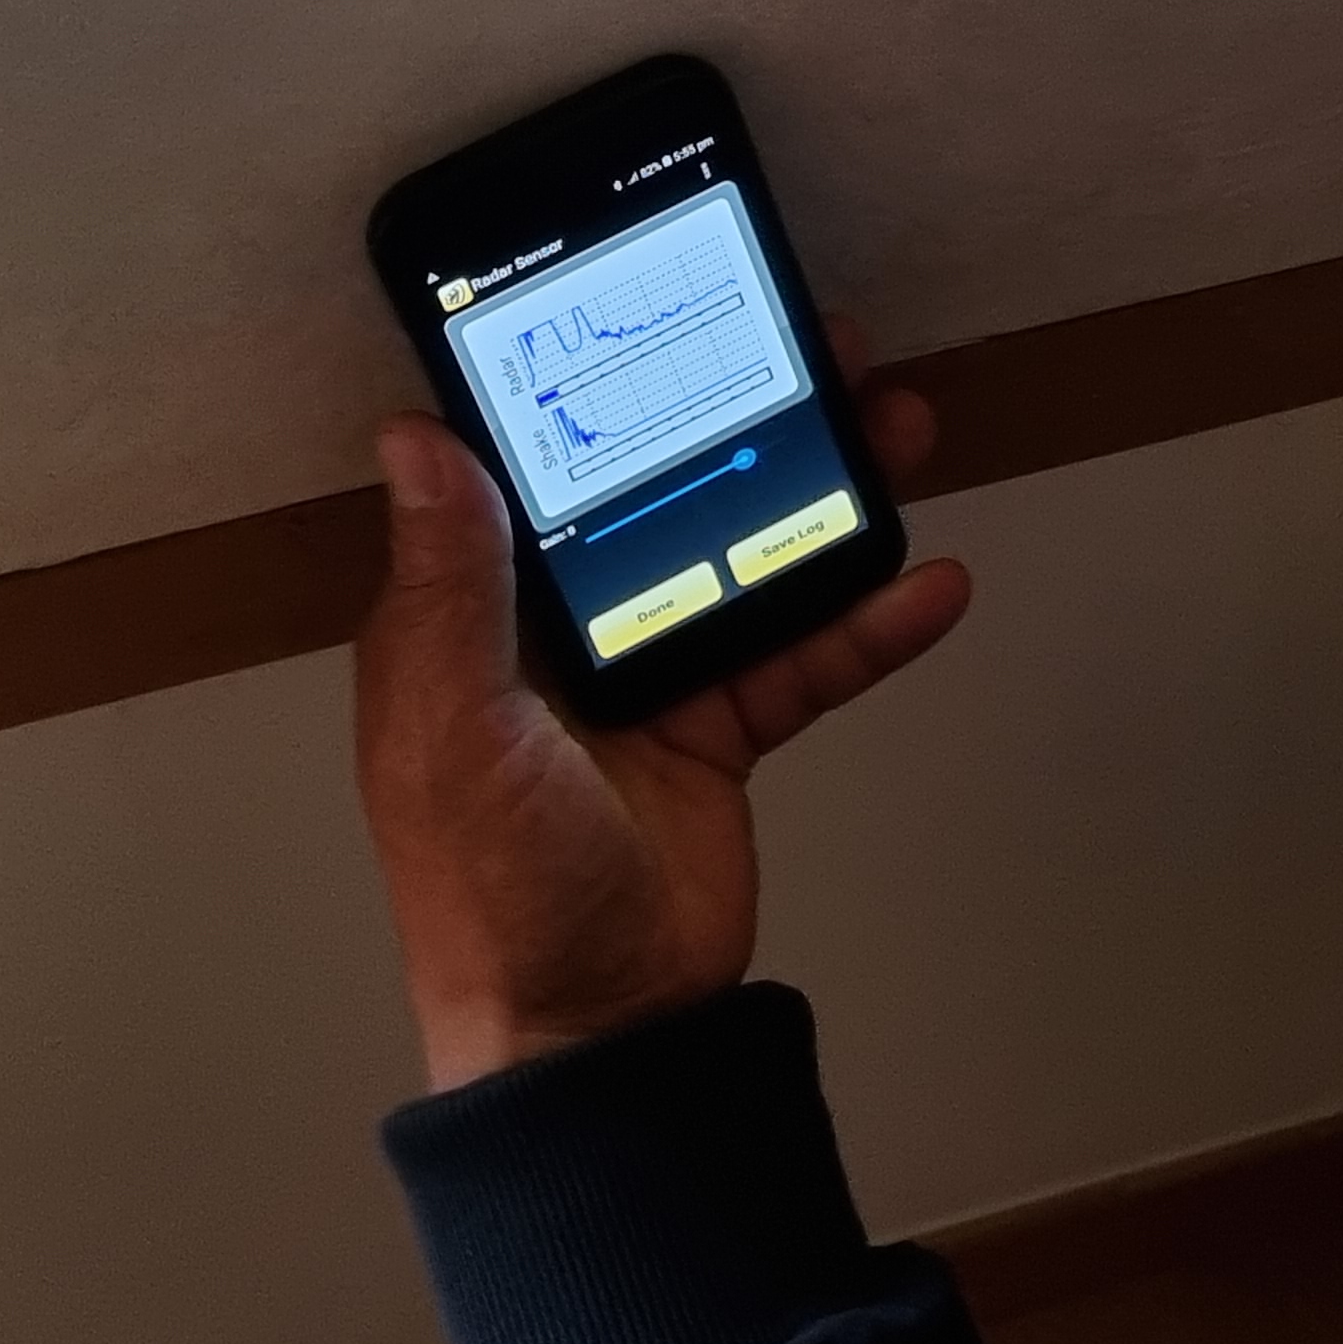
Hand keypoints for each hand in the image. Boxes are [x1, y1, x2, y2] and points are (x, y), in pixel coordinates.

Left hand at [355, 327, 969, 1090]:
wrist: (593, 1036)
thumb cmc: (493, 892)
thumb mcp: (452, 728)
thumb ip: (449, 585)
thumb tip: (412, 436)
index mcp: (471, 618)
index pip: (530, 470)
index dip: (591, 388)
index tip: (653, 308)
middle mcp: (557, 634)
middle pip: (662, 491)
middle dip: (743, 419)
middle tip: (817, 347)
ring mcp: (647, 680)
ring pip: (744, 554)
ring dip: (821, 496)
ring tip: (894, 427)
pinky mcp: (720, 732)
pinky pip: (804, 656)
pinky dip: (869, 621)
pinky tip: (929, 582)